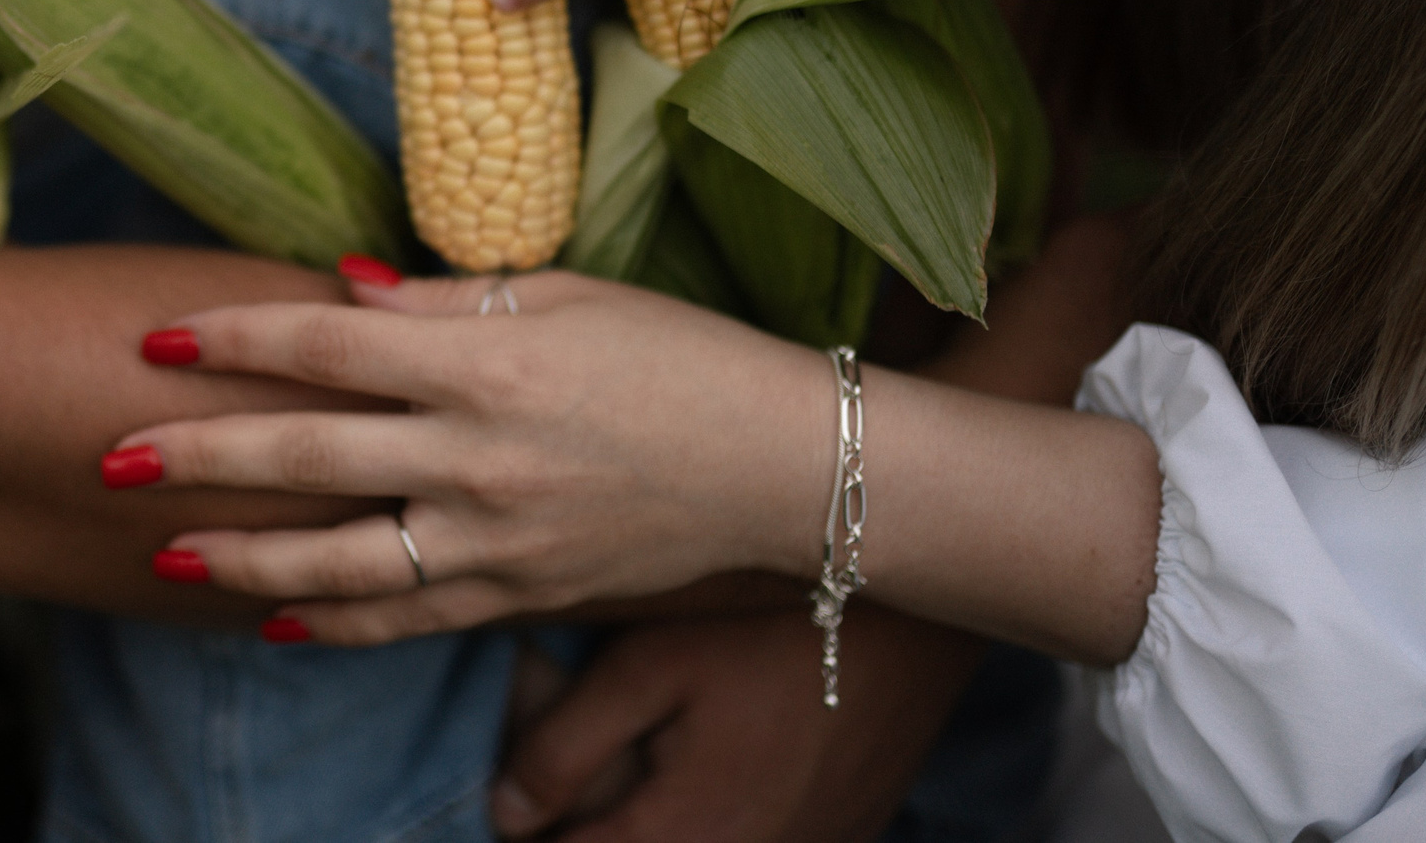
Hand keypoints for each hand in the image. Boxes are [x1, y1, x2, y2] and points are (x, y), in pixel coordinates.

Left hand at [108, 272, 836, 642]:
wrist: (788, 466)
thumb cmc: (681, 355)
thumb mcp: (565, 297)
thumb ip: (440, 302)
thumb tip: (333, 290)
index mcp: (489, 361)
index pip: (330, 347)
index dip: (237, 339)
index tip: (159, 335)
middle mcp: (482, 456)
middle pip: (311, 455)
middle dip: (202, 456)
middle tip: (112, 456)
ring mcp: (501, 538)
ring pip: (343, 559)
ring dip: (244, 556)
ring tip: (166, 550)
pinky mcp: (523, 595)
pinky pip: (408, 618)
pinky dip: (336, 622)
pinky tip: (272, 616)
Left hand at [491, 608, 983, 842]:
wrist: (917, 605)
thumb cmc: (767, 619)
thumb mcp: (648, 663)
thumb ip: (564, 747)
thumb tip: (508, 815)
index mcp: (690, 839)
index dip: (534, 829)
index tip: (517, 789)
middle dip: (593, 822)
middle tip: (570, 767)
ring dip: (656, 820)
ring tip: (647, 754)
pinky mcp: (848, 831)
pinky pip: (758, 838)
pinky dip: (716, 814)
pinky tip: (715, 758)